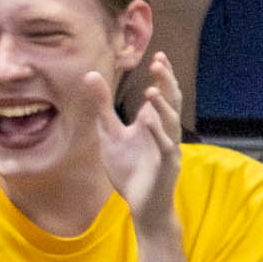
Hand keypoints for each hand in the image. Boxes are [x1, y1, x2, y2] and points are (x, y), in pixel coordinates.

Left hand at [91, 52, 184, 234]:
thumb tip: (91, 74)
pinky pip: (166, 147)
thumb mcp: (109, 134)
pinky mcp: (167, 166)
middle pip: (170, 102)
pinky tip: (149, 120)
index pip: (161, 94)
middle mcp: (164, 131)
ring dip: (162, 106)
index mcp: (152, 123)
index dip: (161, 76)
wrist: (140, 205)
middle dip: (166, 82)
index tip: (156, 56)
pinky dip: (159, 134)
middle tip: (159, 62)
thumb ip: (102, 107)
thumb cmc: (129, 170)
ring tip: (150, 90)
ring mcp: (168, 147)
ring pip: (170, 122)